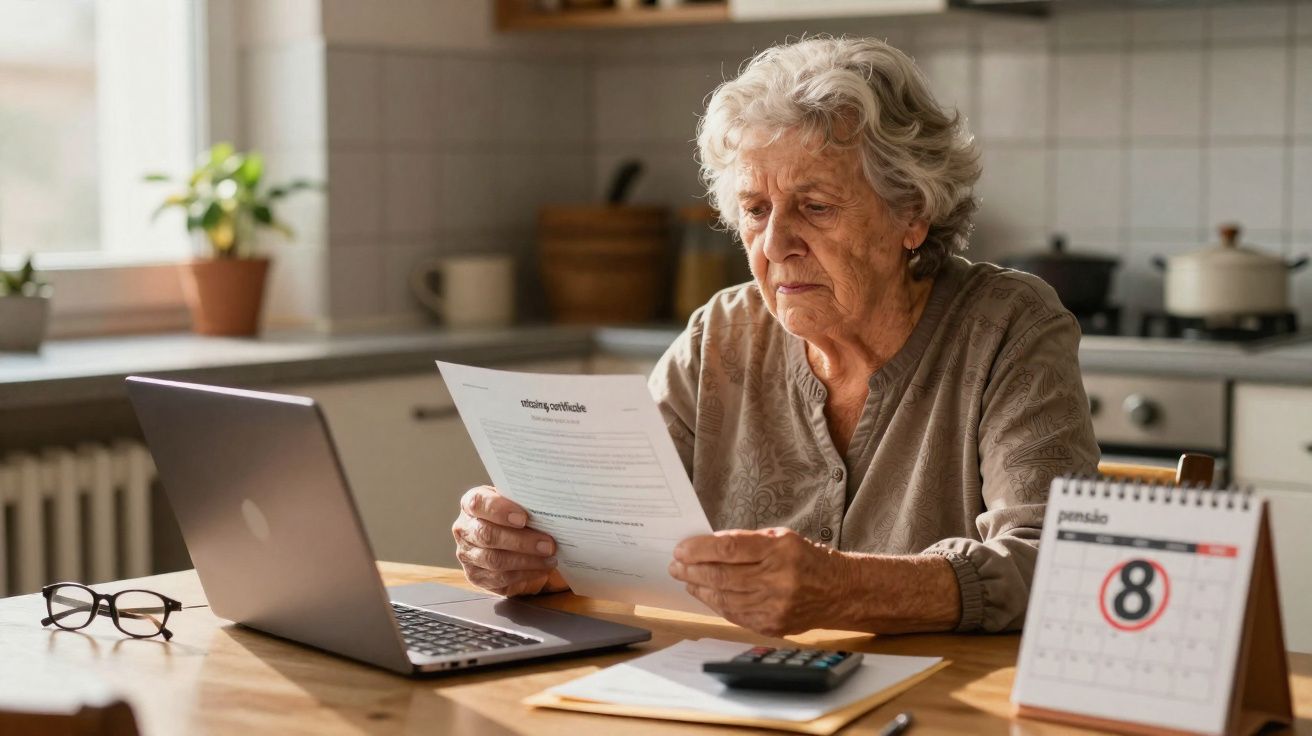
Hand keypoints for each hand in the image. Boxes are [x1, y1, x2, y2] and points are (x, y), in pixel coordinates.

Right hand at [451, 485, 567, 596]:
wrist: (503, 538)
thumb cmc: (512, 516)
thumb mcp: (515, 503)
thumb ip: (524, 503)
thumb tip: (547, 509)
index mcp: (471, 505)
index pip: (478, 503)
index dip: (499, 510)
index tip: (524, 518)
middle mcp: (464, 529)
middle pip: (487, 535)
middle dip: (521, 541)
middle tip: (548, 544)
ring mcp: (467, 555)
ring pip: (494, 560)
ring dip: (526, 561)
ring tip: (549, 558)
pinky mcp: (475, 576)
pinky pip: (500, 579)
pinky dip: (524, 575)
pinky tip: (541, 569)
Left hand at [669, 527, 846, 636]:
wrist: (838, 591)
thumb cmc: (806, 559)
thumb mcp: (780, 537)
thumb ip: (745, 541)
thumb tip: (706, 546)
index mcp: (779, 550)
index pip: (729, 548)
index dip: (699, 549)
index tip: (681, 549)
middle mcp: (777, 579)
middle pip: (722, 575)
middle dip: (692, 570)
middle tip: (675, 565)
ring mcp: (774, 606)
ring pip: (724, 598)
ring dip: (699, 587)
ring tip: (686, 578)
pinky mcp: (771, 625)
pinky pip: (733, 614)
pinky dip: (715, 603)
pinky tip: (705, 593)